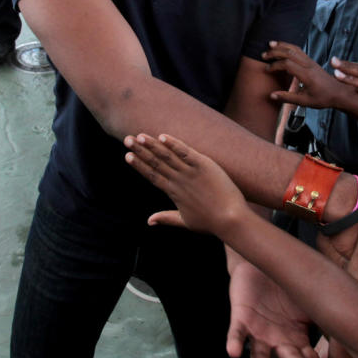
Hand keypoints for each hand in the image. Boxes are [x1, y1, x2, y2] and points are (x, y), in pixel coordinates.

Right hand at [126, 132, 247, 236]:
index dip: (139, 165)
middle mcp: (178, 181)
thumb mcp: (185, 221)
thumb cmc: (210, 222)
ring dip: (153, 145)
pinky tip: (163, 136)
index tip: (127, 156)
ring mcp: (190, 173)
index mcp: (173, 192)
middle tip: (127, 139)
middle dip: (140, 151)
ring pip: (167, 156)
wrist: (230, 219)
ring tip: (140, 136)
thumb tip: (149, 221)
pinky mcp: (204, 166)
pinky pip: (186, 152)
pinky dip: (174, 144)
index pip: (152, 175)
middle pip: (155, 163)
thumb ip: (166, 218)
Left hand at [226, 259, 333, 357]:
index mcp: (295, 337)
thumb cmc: (286, 285)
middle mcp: (277, 340)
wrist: (261, 264)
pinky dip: (234, 343)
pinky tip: (233, 353)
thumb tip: (352, 322)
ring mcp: (258, 332)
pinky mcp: (240, 319)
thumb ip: (324, 314)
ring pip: (259, 356)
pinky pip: (236, 334)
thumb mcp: (309, 300)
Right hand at [263, 41, 349, 110]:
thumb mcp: (304, 101)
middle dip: (275, 52)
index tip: (267, 70)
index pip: (287, 64)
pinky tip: (282, 48)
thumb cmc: (324, 98)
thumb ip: (287, 98)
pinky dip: (289, 47)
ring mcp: (311, 62)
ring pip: (295, 48)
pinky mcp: (312, 62)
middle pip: (290, 52)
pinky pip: (299, 50)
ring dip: (282, 46)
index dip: (275, 65)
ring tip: (271, 44)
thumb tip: (272, 95)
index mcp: (307, 75)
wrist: (339, 93)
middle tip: (264, 55)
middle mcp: (309, 65)